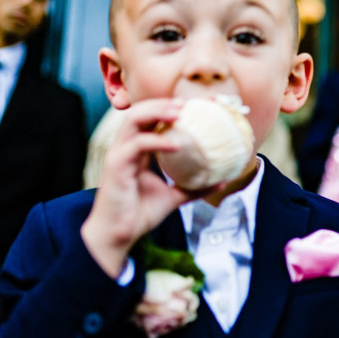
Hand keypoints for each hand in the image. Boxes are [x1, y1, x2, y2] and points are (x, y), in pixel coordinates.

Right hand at [81, 99, 202, 276]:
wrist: (119, 234)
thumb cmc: (140, 213)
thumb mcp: (173, 197)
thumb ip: (194, 187)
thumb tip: (221, 181)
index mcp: (138, 150)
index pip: (151, 120)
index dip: (170, 109)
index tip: (195, 105)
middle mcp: (126, 147)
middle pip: (140, 111)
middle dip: (163, 103)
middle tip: (188, 103)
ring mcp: (119, 153)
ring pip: (134, 119)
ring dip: (157, 111)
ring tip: (180, 112)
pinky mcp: (116, 165)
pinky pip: (137, 144)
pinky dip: (156, 141)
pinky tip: (176, 144)